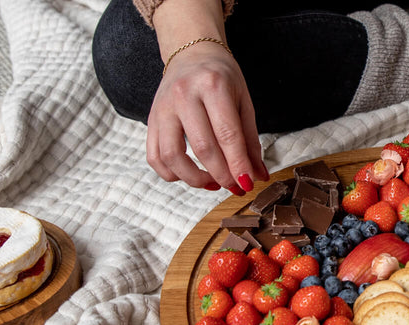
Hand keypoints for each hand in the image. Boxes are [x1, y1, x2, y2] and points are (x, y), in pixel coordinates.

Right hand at [145, 44, 267, 193]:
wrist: (192, 53)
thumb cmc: (221, 77)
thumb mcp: (243, 101)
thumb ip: (250, 140)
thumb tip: (258, 176)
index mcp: (213, 86)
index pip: (227, 134)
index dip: (238, 164)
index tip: (247, 183)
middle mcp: (184, 95)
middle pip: (203, 147)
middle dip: (222, 175)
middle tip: (235, 186)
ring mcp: (163, 108)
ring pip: (172, 156)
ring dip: (194, 179)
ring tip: (212, 183)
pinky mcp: (151, 120)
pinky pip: (154, 156)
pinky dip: (171, 174)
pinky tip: (189, 175)